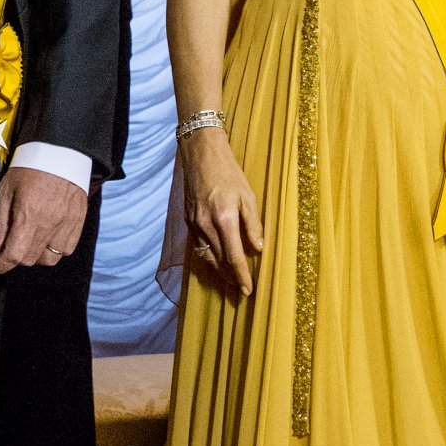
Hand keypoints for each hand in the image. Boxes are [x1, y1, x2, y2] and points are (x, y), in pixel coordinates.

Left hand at [0, 165, 87, 273]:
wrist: (60, 152)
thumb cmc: (29, 168)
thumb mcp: (6, 191)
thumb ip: (0, 223)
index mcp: (29, 215)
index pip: (13, 254)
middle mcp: (50, 223)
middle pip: (29, 259)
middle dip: (14, 258)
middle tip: (7, 247)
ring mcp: (67, 224)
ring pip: (49, 259)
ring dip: (35, 257)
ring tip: (28, 243)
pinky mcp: (78, 222)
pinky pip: (66, 250)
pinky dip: (53, 251)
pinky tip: (46, 239)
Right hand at [181, 127, 262, 294]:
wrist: (201, 155)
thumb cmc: (229, 173)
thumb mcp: (248, 196)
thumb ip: (253, 224)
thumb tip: (258, 248)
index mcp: (224, 219)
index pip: (234, 257)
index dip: (242, 276)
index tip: (248, 290)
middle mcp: (206, 225)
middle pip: (219, 261)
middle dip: (231, 278)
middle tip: (242, 290)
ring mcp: (194, 224)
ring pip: (207, 257)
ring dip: (219, 272)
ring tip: (231, 281)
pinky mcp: (187, 220)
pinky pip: (198, 246)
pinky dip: (208, 258)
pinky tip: (217, 262)